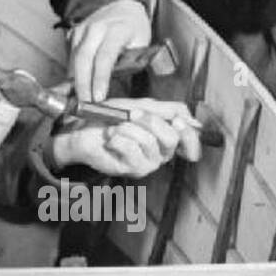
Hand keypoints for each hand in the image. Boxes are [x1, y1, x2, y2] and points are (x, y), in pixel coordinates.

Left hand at [51, 99, 201, 179]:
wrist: (84, 129)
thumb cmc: (112, 118)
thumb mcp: (142, 106)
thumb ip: (168, 110)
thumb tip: (191, 118)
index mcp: (166, 138)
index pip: (190, 141)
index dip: (189, 133)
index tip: (177, 122)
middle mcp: (161, 154)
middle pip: (172, 138)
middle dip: (150, 121)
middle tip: (131, 115)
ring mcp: (147, 164)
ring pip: (149, 142)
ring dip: (128, 128)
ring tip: (115, 128)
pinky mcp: (132, 170)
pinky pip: (132, 150)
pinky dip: (118, 138)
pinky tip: (110, 139)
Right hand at [68, 0, 151, 101]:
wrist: (122, 7)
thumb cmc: (133, 29)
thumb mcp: (141, 45)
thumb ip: (131, 64)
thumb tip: (120, 90)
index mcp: (118, 29)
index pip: (105, 56)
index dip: (100, 79)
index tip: (98, 97)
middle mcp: (97, 27)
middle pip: (84, 58)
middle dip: (82, 84)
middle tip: (84, 104)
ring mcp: (83, 29)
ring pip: (74, 59)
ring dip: (75, 81)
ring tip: (79, 100)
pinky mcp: (73, 34)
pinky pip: (70, 56)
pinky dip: (72, 73)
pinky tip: (76, 86)